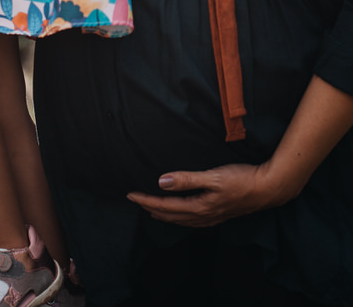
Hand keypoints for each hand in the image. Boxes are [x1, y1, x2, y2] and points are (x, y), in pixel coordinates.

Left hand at [126, 161, 287, 227]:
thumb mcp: (213, 176)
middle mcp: (203, 216)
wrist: (268, 189)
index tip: (130, 194)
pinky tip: (181, 215)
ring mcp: (212, 217)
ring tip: (152, 210)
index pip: (166, 205)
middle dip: (151, 208)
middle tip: (135, 201)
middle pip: (171, 215)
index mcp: (199, 206)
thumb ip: (187, 179)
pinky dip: (180, 218)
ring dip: (165, 215)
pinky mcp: (219, 214)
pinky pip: (192, 220)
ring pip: (181, 220)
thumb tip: (162, 181)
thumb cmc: (241, 179)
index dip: (146, 200)